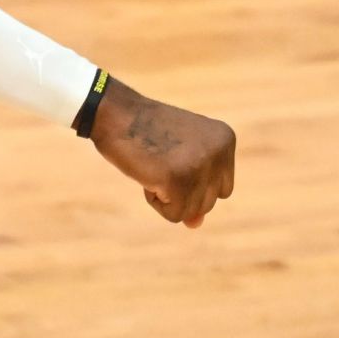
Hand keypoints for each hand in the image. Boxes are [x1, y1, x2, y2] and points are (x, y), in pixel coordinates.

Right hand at [90, 78, 234, 227]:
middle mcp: (218, 152)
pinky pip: (173, 215)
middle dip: (180, 191)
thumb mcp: (181, 156)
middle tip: (159, 158)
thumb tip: (195, 224)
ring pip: (191, 212)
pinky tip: (146, 173)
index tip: (172, 155)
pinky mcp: (177, 181)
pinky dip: (154, 201)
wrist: (114, 112)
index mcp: (224, 140)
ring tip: (153, 164)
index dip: (192, 182)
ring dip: (166, 196)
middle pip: (208, 202)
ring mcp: (199, 166)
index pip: (222, 189)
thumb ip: (196, 190)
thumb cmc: (145, 132)